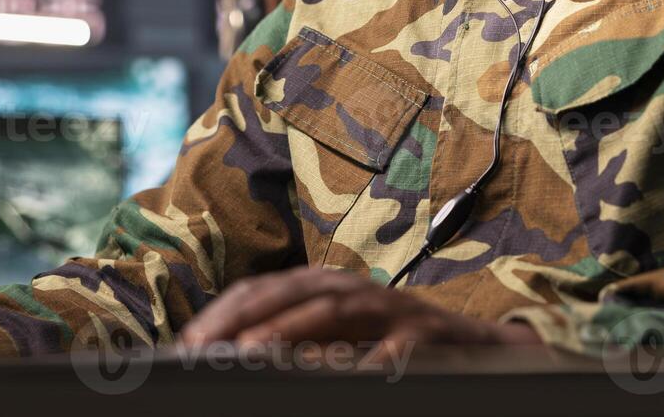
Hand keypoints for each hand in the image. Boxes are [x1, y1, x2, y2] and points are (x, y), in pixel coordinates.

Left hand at [179, 266, 541, 353]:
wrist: (479, 350)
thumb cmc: (395, 349)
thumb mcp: (342, 341)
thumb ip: (296, 345)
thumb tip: (233, 359)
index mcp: (328, 286)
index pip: (265, 288)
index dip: (224, 312)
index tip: (185, 344)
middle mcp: (356, 288)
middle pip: (291, 290)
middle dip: (243, 316)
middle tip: (202, 348)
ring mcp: (392, 309)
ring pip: (334, 310)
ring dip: (289, 329)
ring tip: (251, 352)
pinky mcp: (426, 336)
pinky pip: (390, 351)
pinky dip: (362, 363)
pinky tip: (341, 377)